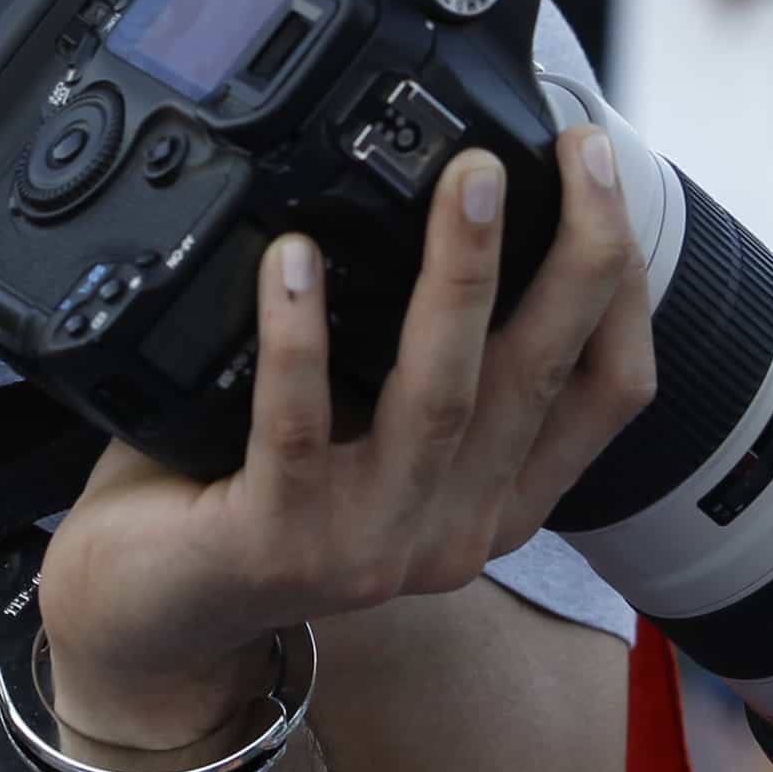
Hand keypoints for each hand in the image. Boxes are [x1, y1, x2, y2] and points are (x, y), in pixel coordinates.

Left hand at [35, 131, 657, 750]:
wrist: (150, 619)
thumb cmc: (252, 495)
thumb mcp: (371, 432)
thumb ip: (419, 358)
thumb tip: (459, 203)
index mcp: (493, 500)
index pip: (605, 393)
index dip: (622, 283)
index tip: (600, 175)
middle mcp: (452, 531)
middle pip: (542, 379)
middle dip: (575, 253)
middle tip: (572, 152)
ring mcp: (369, 545)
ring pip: (440, 396)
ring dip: (462, 276)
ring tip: (468, 178)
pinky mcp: (278, 545)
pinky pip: (293, 426)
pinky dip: (298, 336)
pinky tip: (293, 259)